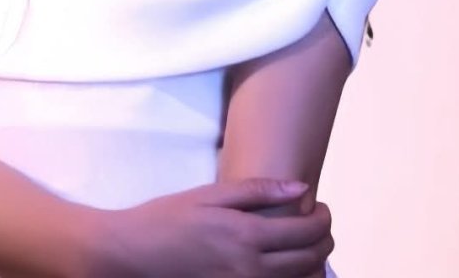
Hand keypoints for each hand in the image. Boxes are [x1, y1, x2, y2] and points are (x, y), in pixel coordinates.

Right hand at [90, 177, 332, 277]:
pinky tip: (289, 269)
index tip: (322, 208)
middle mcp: (252, 269)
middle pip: (309, 261)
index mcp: (246, 235)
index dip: (323, 220)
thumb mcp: (209, 195)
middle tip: (321, 226)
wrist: (134, 254)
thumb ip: (256, 191)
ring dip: (315, 266)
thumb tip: (301, 188)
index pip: (305, 232)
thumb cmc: (168, 218)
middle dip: (324, 242)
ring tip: (310, 246)